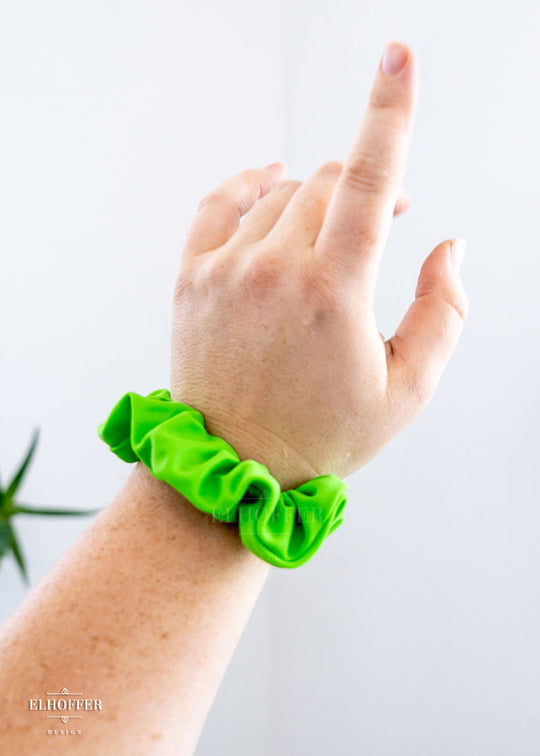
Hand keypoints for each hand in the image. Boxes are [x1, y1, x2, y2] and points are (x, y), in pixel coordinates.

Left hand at [170, 41, 467, 490]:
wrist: (234, 467)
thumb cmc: (323, 435)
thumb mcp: (407, 390)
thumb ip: (442, 312)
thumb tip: (447, 246)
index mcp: (332, 293)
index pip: (369, 178)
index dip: (390, 110)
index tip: (399, 56)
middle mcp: (273, 269)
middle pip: (329, 182)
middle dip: (367, 187)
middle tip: (385, 216)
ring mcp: (225, 270)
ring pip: (282, 194)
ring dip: (319, 198)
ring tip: (335, 233)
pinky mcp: (191, 279)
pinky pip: (219, 204)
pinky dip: (249, 185)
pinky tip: (270, 180)